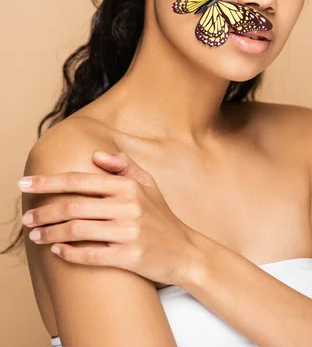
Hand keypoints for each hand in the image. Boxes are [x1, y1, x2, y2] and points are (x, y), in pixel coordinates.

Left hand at [18, 151, 196, 286]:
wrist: (186, 251)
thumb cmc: (162, 217)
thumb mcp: (148, 185)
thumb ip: (123, 166)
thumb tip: (95, 154)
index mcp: (128, 186)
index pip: (80, 180)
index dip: (49, 182)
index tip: (25, 183)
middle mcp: (128, 206)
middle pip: (73, 206)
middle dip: (44, 211)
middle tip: (26, 217)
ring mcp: (128, 231)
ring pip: (77, 230)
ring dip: (50, 233)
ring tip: (35, 235)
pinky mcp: (129, 256)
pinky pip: (91, 255)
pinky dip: (70, 253)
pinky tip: (57, 251)